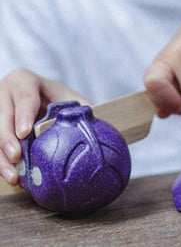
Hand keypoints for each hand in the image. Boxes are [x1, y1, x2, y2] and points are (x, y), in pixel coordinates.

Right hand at [0, 69, 89, 185]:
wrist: (33, 97)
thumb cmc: (51, 97)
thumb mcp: (63, 95)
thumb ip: (76, 106)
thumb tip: (93, 123)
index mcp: (23, 81)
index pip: (23, 97)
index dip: (23, 115)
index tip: (25, 133)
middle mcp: (3, 94)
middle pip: (1, 118)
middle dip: (7, 140)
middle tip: (17, 157)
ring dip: (1, 158)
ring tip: (13, 177)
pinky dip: (0, 163)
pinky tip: (11, 177)